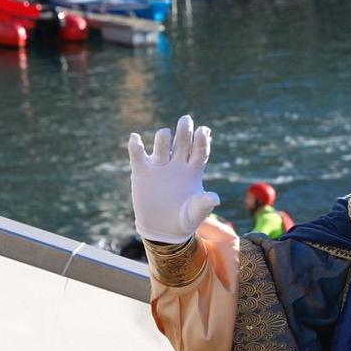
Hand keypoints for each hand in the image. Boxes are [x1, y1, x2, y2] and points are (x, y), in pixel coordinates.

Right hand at [126, 115, 220, 243]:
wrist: (163, 230)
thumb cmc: (184, 220)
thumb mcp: (195, 214)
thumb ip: (204, 204)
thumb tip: (215, 198)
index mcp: (193, 171)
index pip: (199, 151)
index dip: (201, 140)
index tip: (203, 130)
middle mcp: (177, 164)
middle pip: (182, 142)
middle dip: (184, 130)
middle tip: (186, 120)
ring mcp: (159, 166)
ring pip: (162, 145)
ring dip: (163, 138)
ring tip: (165, 135)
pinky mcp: (142, 172)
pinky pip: (137, 155)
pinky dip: (135, 145)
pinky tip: (135, 138)